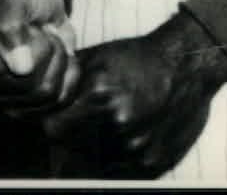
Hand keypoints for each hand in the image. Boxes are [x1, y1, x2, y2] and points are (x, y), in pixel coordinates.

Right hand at [0, 0, 79, 117]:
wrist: (42, 11)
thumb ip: (11, 19)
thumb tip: (19, 66)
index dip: (11, 48)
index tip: (24, 28)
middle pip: (21, 83)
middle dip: (41, 48)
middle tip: (37, 29)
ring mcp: (2, 105)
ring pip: (44, 92)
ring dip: (57, 58)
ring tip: (47, 39)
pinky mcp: (30, 113)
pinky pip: (62, 99)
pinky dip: (68, 72)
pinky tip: (58, 58)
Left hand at [43, 10, 226, 178]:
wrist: (187, 65)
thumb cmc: (139, 57)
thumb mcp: (98, 56)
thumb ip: (67, 78)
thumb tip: (39, 94)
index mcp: (100, 95)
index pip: (54, 129)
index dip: (52, 125)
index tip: (56, 120)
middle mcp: (118, 125)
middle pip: (74, 149)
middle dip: (74, 139)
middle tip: (85, 124)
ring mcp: (137, 147)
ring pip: (97, 163)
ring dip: (97, 151)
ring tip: (109, 127)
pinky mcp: (154, 162)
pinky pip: (122, 170)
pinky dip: (119, 159)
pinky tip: (127, 136)